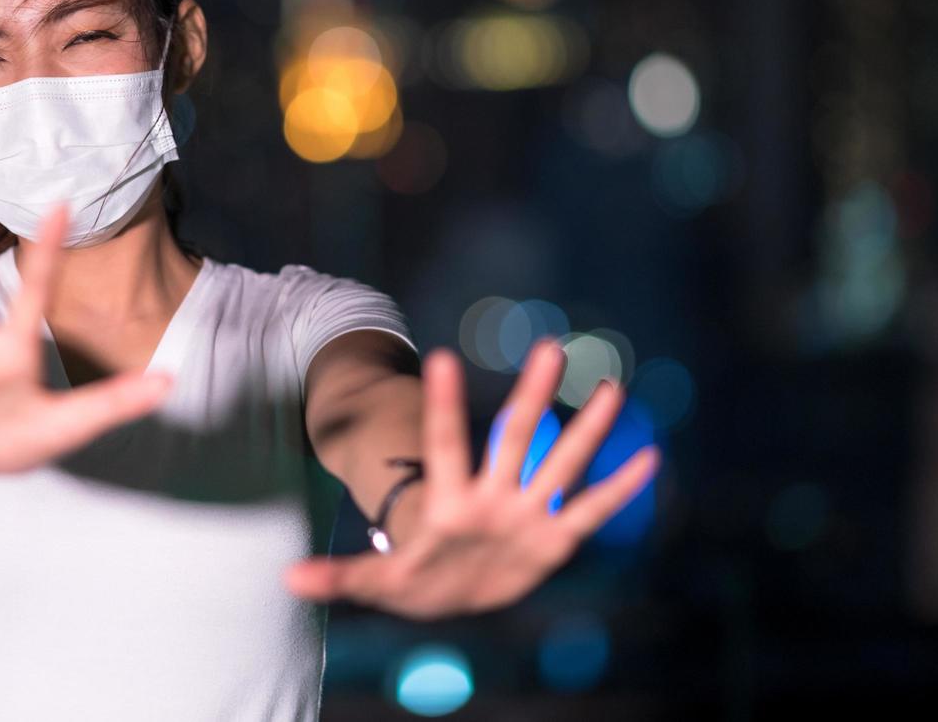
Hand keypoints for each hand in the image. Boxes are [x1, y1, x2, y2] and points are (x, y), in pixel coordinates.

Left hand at [284, 339, 658, 618]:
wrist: (451, 590)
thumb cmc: (414, 579)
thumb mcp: (376, 583)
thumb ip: (340, 577)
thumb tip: (288, 580)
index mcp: (450, 500)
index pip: (446, 442)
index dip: (446, 405)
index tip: (446, 359)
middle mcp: (493, 495)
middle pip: (515, 437)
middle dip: (532, 396)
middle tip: (548, 348)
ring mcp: (525, 514)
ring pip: (561, 464)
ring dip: (586, 431)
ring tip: (610, 387)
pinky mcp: (552, 540)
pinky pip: (590, 512)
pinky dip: (618, 491)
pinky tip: (648, 458)